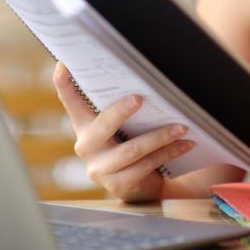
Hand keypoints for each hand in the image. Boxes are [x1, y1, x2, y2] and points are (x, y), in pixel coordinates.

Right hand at [51, 62, 193, 201]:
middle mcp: (86, 146)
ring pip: (132, 150)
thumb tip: (145, 77)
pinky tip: (185, 144)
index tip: (64, 64)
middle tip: (139, 98)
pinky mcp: (118, 185)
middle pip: (102, 126)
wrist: (143, 185)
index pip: (70, 100)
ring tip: (181, 126)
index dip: (64, 83)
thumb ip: (122, 106)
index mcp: (84, 125)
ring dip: (160, 137)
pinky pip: (146, 166)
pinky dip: (168, 153)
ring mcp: (100, 169)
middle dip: (121, 112)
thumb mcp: (123, 125)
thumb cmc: (132, 143)